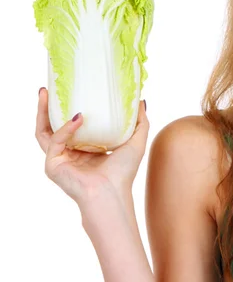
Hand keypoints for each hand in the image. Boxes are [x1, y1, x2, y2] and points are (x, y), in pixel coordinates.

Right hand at [35, 87, 149, 206]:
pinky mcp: (53, 165)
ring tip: (44, 94)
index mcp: (85, 147)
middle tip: (48, 88)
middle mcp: (70, 152)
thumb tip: (141, 100)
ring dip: (42, 112)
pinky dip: (65, 128)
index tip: (71, 89)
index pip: (72, 123)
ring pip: (43, 131)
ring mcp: (60, 158)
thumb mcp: (136, 141)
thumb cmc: (124, 172)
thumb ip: (140, 122)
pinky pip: (55, 141)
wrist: (112, 193)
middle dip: (47, 106)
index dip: (69, 107)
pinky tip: (77, 119)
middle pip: (52, 125)